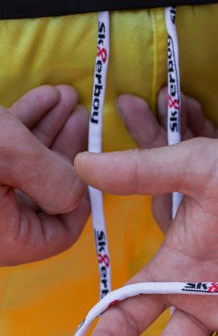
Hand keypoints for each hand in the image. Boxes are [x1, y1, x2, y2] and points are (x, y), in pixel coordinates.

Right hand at [0, 84, 89, 264]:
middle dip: (68, 150)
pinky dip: (22, 127)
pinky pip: (4, 156)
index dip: (82, 199)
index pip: (61, 233)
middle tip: (85, 118)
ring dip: (50, 131)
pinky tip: (44, 97)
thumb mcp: (11, 157)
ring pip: (25, 168)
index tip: (91, 165)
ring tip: (68, 97)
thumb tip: (78, 190)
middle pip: (45, 194)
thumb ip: (55, 179)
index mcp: (7, 239)